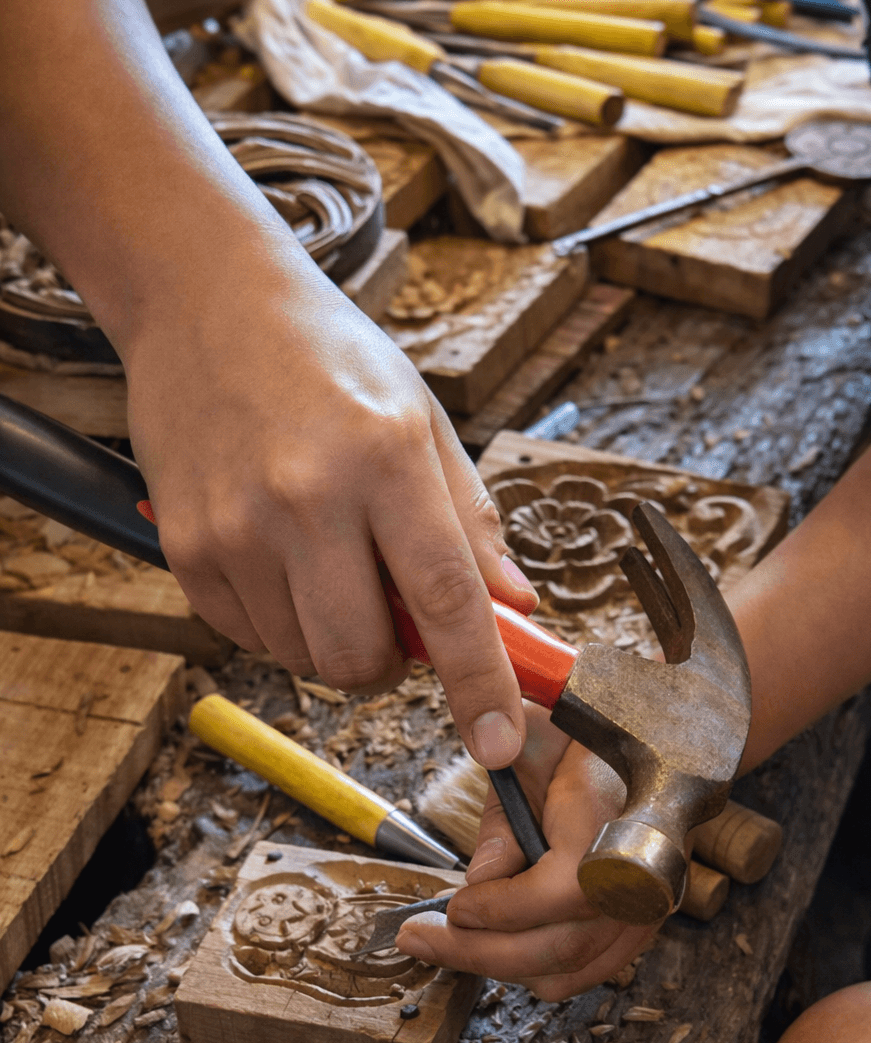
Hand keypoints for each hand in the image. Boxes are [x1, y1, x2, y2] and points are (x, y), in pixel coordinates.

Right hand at [125, 255, 536, 767]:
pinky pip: (246, 637)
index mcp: (385, 458)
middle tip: (393, 621)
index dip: (480, 684)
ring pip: (302, 657)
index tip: (500, 742)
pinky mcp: (185, 545)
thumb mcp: (421, 418)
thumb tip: (513, 609)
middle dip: (389, 665)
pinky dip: (276, 622)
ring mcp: (237, 526)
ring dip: (330, 639)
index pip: (446, 600)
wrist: (205, 300)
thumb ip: (471, 520)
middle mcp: (307, 496)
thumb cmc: (327, 358)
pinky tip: (279, 558)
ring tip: (328, 565)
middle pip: (361, 656)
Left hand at [398, 704, 660, 997]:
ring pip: (573, 967)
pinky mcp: (639, 920)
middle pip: (566, 943)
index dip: (506, 909)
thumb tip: (480, 880)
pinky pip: (588, 969)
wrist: (635, 745)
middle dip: (482, 952)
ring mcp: (646, 900)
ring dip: (501, 966)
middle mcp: (640, 866)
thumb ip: (504, 811)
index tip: (456, 905)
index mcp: (610, 811)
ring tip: (447, 943)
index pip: (565, 887)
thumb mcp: (527, 750)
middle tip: (421, 939)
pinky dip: (533, 969)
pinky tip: (492, 944)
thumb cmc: (574, 740)